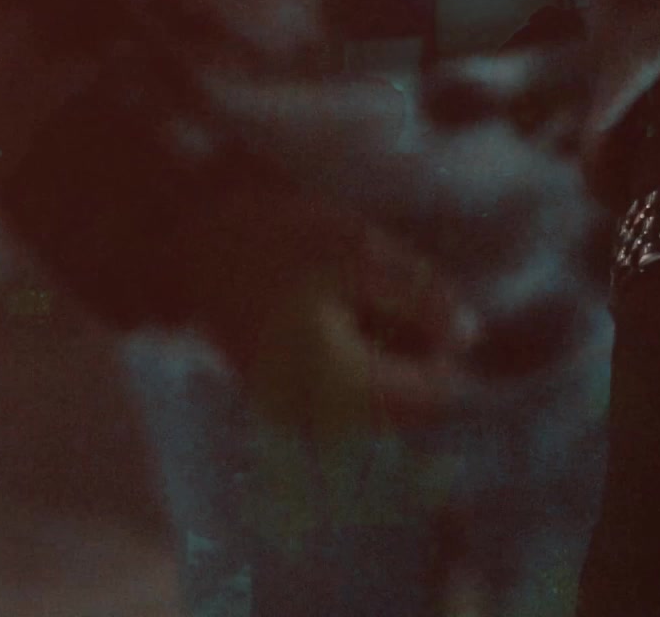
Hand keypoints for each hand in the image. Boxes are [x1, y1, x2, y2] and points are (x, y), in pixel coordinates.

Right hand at [176, 182, 482, 430]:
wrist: (189, 247)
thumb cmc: (275, 241)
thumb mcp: (361, 251)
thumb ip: (423, 295)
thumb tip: (470, 334)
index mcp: (344, 388)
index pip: (435, 395)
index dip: (442, 345)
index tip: (417, 298)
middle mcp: (322, 419)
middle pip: (407, 403)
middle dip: (412, 351)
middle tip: (380, 295)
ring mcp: (299, 416)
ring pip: (376, 400)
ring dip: (385, 355)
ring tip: (351, 301)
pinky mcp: (283, 403)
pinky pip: (344, 394)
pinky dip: (354, 358)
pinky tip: (330, 315)